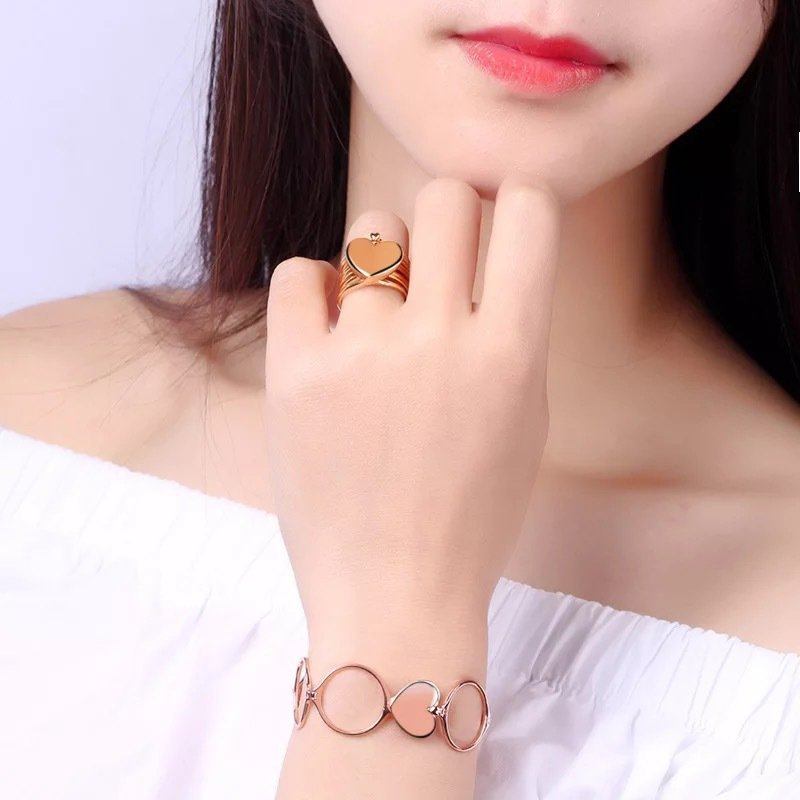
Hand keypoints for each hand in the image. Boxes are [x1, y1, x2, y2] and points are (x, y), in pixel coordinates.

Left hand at [264, 176, 560, 643]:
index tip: (502, 219)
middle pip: (444, 198)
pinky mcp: (295, 373)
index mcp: (512, 352)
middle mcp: (438, 339)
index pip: (530, 209)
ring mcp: (361, 353)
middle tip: (436, 260)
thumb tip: (487, 253)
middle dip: (448, 216)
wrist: (395, 594)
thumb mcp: (524, 423)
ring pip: (369, 232)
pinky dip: (315, 290)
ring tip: (375, 317)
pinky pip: (297, 274)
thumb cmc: (471, 517)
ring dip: (379, 261)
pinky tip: (327, 328)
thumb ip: (512, 332)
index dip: (518, 202)